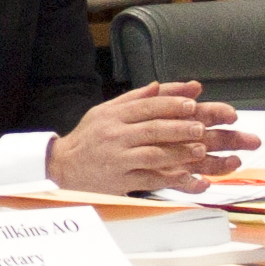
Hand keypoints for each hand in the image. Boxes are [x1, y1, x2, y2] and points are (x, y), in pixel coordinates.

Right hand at [50, 81, 259, 196]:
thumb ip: (135, 98)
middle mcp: (115, 135)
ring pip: (153, 154)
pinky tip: (187, 176)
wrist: (63, 167)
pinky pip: (148, 179)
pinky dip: (169, 178)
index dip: (171, 104)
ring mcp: (118, 159)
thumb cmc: (89, 137)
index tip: (192, 104)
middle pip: (153, 129)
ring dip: (179, 153)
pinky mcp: (120, 180)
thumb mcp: (106, 111)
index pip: (146, 106)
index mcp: (113, 115)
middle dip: (180, 128)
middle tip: (201, 128)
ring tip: (200, 150)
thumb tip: (161, 85)